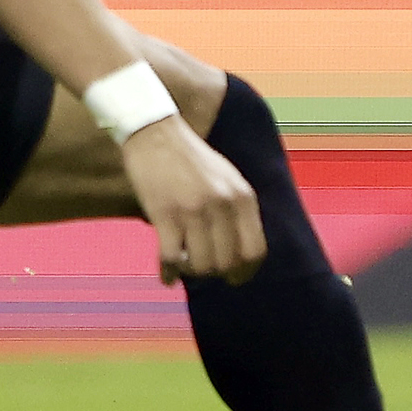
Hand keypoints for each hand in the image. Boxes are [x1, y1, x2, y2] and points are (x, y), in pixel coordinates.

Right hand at [120, 118, 262, 285]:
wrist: (156, 132)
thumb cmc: (191, 158)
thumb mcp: (227, 179)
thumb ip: (237, 210)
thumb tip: (240, 253)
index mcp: (242, 197)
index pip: (255, 251)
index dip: (245, 272)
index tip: (233, 278)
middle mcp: (222, 205)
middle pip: (227, 263)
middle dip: (214, 272)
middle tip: (202, 268)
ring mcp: (193, 210)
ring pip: (201, 265)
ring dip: (191, 271)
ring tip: (183, 266)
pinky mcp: (164, 213)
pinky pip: (171, 258)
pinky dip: (169, 273)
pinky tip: (166, 277)